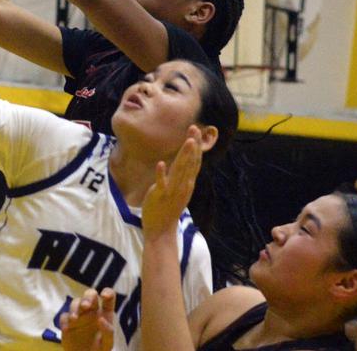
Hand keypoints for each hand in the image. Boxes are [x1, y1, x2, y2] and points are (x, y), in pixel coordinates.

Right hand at [60, 288, 114, 350]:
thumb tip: (100, 319)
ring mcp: (79, 315)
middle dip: (87, 297)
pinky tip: (67, 329)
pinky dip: (64, 321)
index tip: (103, 296)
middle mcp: (92, 310)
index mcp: (105, 312)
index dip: (107, 292)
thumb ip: (107, 331)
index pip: (109, 297)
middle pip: (90, 294)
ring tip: (74, 319)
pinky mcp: (68, 323)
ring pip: (76, 302)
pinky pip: (64, 316)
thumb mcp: (107, 344)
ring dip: (74, 308)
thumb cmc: (99, 350)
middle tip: (86, 306)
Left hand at [142, 126, 202, 240]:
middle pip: (190, 162)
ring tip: (188, 141)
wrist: (162, 229)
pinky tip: (161, 163)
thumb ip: (183, 174)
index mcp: (188, 182)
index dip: (196, 145)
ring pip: (180, 170)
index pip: (194, 161)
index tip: (196, 130)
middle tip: (194, 128)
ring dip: (184, 155)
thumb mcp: (180, 188)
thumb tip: (187, 159)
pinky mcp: (160, 196)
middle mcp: (183, 185)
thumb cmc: (170, 207)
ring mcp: (173, 190)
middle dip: (193, 145)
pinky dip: (162, 173)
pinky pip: (162, 183)